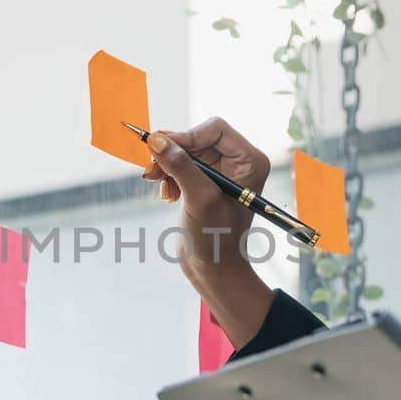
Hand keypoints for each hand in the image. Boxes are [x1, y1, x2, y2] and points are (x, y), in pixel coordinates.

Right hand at [141, 116, 270, 280]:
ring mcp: (221, 172)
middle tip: (150, 168)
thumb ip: (180, 166)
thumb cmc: (216, 238)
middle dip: (173, 153)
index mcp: (249, 160)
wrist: (214, 270)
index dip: (186, 136)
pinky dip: (170, 176)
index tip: (161, 149)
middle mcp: (238, 162)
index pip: (214, 129)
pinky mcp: (205, 183)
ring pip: (186, 152)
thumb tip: (155, 139)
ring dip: (168, 166)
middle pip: (197, 139)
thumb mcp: (199, 199)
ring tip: (157, 184)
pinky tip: (167, 195)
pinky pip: (182, 166)